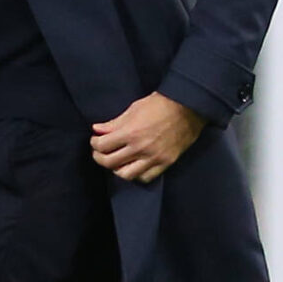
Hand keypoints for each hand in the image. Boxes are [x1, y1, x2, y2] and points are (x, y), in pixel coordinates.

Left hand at [90, 92, 204, 182]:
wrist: (187, 107)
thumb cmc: (159, 104)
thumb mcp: (133, 109)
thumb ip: (114, 123)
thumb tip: (97, 130)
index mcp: (130, 132)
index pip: (102, 146)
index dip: (94, 144)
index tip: (96, 141)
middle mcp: (140, 148)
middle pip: (110, 163)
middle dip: (100, 158)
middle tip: (100, 152)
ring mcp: (153, 158)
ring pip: (126, 175)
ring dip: (116, 169)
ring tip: (116, 162)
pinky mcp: (165, 163)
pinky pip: (145, 178)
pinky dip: (136, 175)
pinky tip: (133, 167)